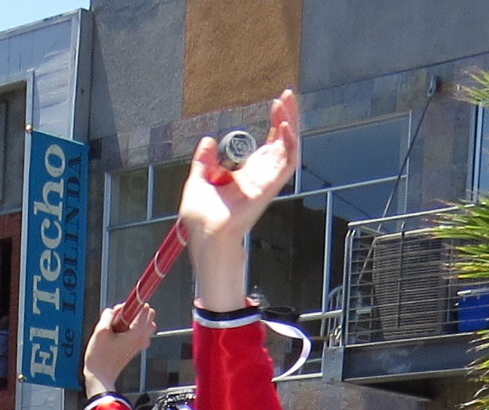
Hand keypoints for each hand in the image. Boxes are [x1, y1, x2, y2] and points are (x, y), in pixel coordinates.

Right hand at [84, 305, 154, 391]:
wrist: (101, 377)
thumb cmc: (100, 358)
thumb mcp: (100, 331)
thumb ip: (108, 315)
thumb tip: (114, 309)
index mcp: (136, 332)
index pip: (144, 308)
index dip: (132, 303)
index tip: (124, 304)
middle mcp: (142, 338)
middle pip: (149, 314)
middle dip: (134, 311)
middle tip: (118, 317)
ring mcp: (141, 344)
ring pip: (146, 323)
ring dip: (134, 320)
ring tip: (118, 327)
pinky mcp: (136, 348)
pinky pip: (140, 332)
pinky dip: (132, 329)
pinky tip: (118, 334)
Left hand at [180, 90, 299, 246]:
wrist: (206, 234)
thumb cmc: (202, 217)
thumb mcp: (197, 180)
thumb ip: (203, 161)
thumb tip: (207, 140)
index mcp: (248, 175)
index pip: (270, 143)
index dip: (275, 123)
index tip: (276, 103)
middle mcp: (261, 176)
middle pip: (283, 142)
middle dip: (288, 117)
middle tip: (288, 95)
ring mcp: (267, 182)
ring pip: (289, 148)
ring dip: (291, 125)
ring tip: (288, 103)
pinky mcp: (270, 187)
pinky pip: (287, 163)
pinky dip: (290, 144)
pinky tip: (286, 125)